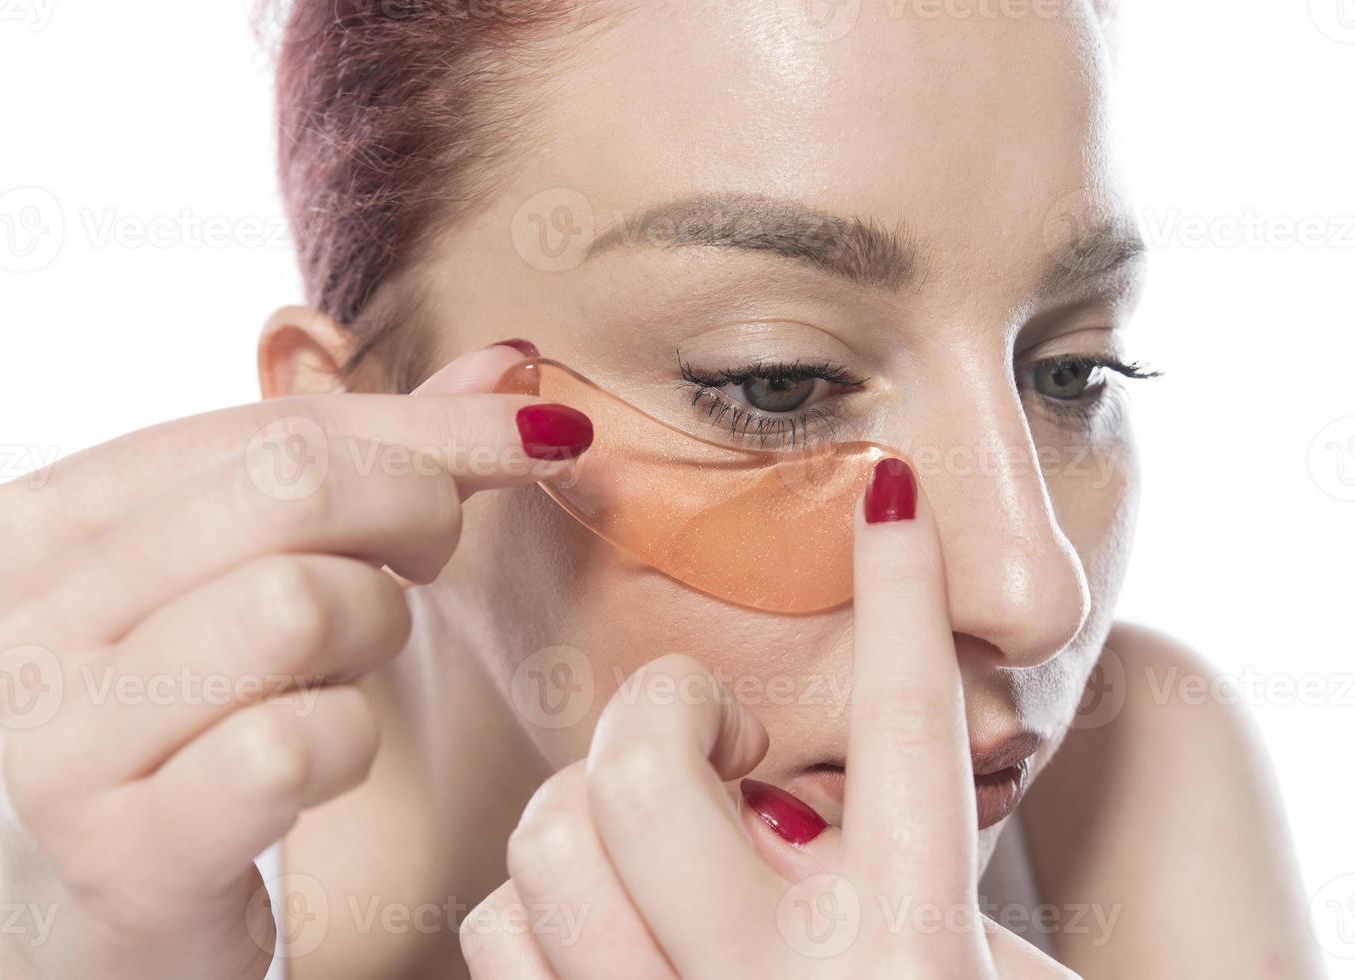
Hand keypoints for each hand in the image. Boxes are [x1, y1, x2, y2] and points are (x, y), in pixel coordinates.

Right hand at [0, 343, 588, 979]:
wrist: (101, 917)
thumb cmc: (195, 718)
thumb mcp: (255, 569)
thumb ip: (377, 457)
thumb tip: (513, 363)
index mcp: (43, 522)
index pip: (275, 425)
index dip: (434, 427)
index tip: (539, 437)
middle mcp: (26, 618)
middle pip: (294, 489)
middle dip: (415, 512)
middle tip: (432, 561)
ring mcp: (59, 740)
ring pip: (302, 605)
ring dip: (374, 636)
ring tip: (349, 668)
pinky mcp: (123, 850)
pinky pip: (297, 745)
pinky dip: (348, 746)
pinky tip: (321, 762)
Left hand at [462, 460, 1078, 978]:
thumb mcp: (971, 965)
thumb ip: (883, 866)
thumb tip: (772, 777)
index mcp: (924, 948)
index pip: (914, 727)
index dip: (902, 595)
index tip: (891, 492)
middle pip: (643, 765)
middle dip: (662, 713)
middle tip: (709, 743)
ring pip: (545, 842)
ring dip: (587, 817)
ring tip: (653, 849)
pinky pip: (497, 940)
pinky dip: (533, 914)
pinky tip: (596, 935)